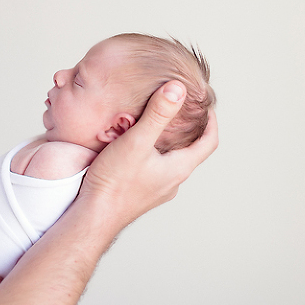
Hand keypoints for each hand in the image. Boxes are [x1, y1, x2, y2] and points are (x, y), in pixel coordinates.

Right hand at [80, 80, 218, 225]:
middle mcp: (171, 182)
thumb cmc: (114, 182)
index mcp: (178, 169)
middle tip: (176, 109)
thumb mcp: (137, 141)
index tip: (206, 106)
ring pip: (168, 161)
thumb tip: (178, 88)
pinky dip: (148, 154)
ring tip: (151, 123)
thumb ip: (157, 114)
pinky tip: (129, 146)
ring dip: (164, 143)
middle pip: (189, 151)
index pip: (209, 143)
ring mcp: (155, 190)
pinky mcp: (138, 194)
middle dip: (186, 130)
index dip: (212, 122)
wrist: (93, 215)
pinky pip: (150, 170)